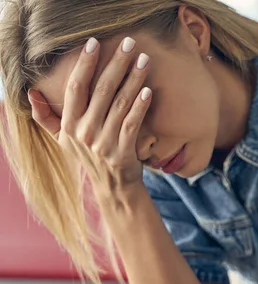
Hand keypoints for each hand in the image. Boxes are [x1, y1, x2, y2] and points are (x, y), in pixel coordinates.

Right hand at [28, 36, 151, 196]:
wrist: (113, 187)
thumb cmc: (89, 157)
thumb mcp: (63, 140)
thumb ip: (46, 117)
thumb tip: (31, 93)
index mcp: (69, 125)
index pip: (75, 88)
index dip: (84, 64)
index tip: (94, 43)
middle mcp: (84, 132)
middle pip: (101, 90)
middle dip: (116, 64)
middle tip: (129, 43)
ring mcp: (104, 142)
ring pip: (119, 103)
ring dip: (133, 79)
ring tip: (143, 60)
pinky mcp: (123, 151)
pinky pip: (132, 123)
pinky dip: (140, 106)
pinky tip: (148, 90)